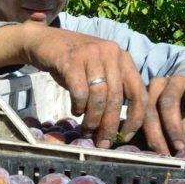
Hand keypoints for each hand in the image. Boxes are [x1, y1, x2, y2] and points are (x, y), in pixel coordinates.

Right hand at [19, 25, 147, 148]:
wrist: (46, 42)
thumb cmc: (75, 62)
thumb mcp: (100, 70)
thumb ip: (113, 88)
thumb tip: (118, 126)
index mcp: (123, 58)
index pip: (139, 92)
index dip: (135, 118)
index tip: (125, 136)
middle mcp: (111, 53)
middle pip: (116, 98)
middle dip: (109, 125)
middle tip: (102, 142)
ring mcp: (92, 55)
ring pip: (98, 97)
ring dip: (92, 119)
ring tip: (86, 130)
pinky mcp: (72, 60)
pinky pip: (80, 92)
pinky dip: (78, 107)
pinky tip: (75, 110)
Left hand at [142, 76, 184, 154]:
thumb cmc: (181, 112)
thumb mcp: (166, 122)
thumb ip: (156, 133)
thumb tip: (147, 155)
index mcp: (144, 94)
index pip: (139, 115)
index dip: (142, 135)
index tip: (147, 153)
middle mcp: (157, 85)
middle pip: (150, 108)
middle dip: (156, 133)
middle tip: (164, 153)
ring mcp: (176, 81)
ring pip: (169, 103)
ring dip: (174, 128)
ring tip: (181, 146)